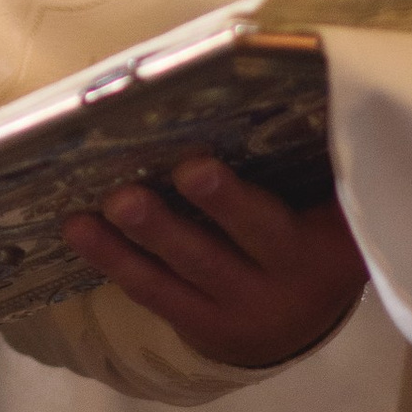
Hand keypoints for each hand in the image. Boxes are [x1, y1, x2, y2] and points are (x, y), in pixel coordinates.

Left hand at [63, 158, 366, 368]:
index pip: (329, 202)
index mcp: (331, 238)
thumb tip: (287, 83)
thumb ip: (312, 160)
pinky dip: (114, 258)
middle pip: (258, 233)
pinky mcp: (200, 327)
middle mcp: (295, 276)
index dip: (316, 175)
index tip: (287, 144)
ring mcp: (245, 308)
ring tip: (116, 202)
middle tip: (190, 171)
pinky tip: (79, 228)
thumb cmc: (299, 234)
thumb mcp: (322, 208)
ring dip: (152, 231)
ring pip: (195, 265)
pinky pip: (154, 292)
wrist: (293, 328)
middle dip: (224, 203)